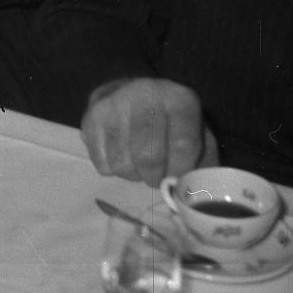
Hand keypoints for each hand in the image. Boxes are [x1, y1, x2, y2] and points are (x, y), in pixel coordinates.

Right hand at [81, 77, 218, 186]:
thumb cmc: (170, 123)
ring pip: (122, 165)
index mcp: (178, 98)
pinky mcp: (90, 117)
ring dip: (133, 174)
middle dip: (154, 177)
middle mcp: (144, 93)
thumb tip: (195, 199)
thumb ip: (203, 166)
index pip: (183, 146)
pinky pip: (102, 164)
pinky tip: (119, 152)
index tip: (178, 178)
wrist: (131, 94)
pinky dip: (112, 168)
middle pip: (148, 157)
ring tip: (137, 160)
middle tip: (156, 175)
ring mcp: (113, 103)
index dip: (181, 171)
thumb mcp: (197, 136)